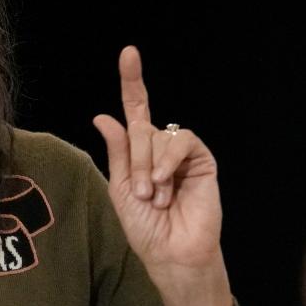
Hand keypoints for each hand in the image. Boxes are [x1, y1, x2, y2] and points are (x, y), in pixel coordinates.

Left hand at [92, 46, 232, 305]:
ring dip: (151, 166)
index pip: (136, 109)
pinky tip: (167, 185)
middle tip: (144, 194)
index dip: (133, 81)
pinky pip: (181, 140)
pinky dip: (168, 161)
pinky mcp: (202, 160)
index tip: (130, 52)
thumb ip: (118, 151)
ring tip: (157, 196)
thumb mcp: (122, 187)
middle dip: (136, 161)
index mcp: (139, 152)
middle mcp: (160, 148)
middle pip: (140, 128)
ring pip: (158, 135)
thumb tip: (103, 115)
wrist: (172, 253)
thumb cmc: (145, 227)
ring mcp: (182, 153)